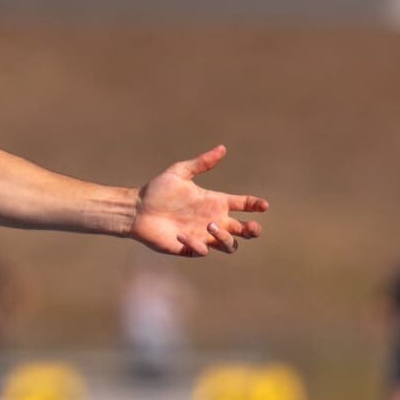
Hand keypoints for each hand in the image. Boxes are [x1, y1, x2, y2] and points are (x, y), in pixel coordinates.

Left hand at [131, 144, 267, 257]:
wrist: (136, 209)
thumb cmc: (157, 190)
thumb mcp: (180, 172)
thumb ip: (202, 163)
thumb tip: (222, 148)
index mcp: (215, 202)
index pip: (244, 205)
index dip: (256, 205)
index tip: (263, 205)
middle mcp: (213, 220)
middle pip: (243, 231)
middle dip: (252, 230)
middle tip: (250, 227)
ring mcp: (202, 236)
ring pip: (229, 245)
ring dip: (225, 237)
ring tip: (210, 226)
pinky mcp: (189, 247)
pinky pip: (202, 251)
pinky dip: (195, 243)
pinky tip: (181, 234)